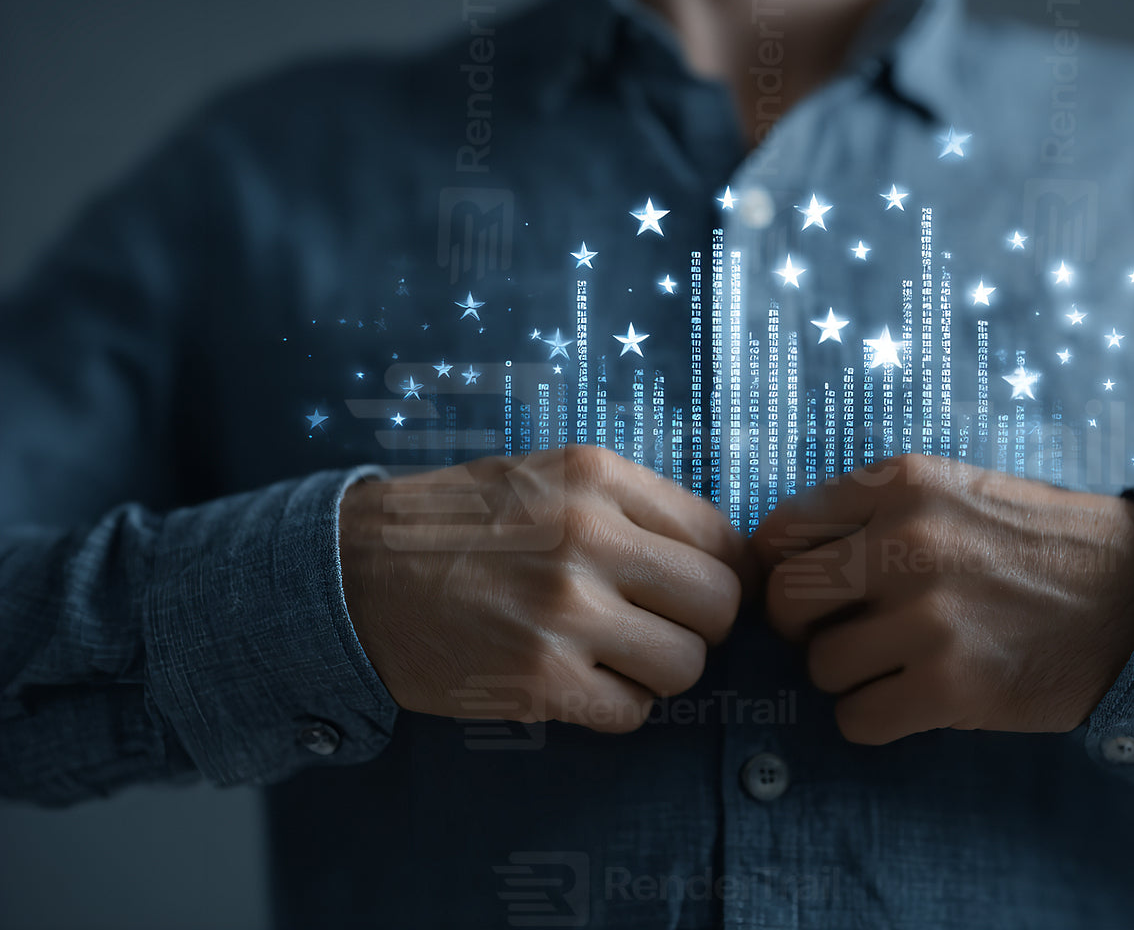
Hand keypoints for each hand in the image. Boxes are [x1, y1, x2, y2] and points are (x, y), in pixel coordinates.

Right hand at [339, 445, 750, 732]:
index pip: (720, 538)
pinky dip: (618, 705)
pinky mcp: (539, 679)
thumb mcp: (549, 476)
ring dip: (660, 671)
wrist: (354, 573)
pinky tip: (582, 681)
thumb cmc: (459, 525)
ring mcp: (564, 612)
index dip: (721, 574)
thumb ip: (633, 506)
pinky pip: (631, 711)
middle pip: (717, 605)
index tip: (696, 591)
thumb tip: (725, 559)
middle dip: (702, 626)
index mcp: (598, 477)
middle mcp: (589, 538)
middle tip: (662, 627)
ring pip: (685, 665)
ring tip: (616, 654)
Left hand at [752, 454, 1133, 743]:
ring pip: (819, 667)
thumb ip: (871, 514)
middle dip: (802, 628)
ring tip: (899, 664)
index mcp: (901, 484)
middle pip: (785, 600)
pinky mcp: (951, 686)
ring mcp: (929, 616)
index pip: (780, 533)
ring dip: (848, 677)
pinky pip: (856, 720)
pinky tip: (916, 699)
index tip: (812, 592)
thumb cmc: (1035, 546)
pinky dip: (875, 719)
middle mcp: (906, 542)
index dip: (784, 571)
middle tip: (845, 634)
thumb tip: (778, 563)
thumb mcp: (952, 491)